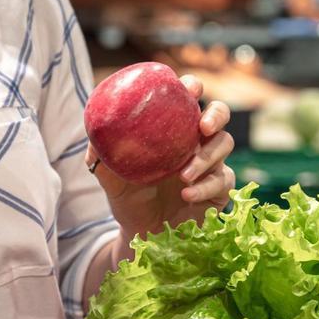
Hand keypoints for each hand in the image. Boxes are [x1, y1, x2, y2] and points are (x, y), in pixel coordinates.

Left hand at [88, 75, 235, 240]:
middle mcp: (195, 140)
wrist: (142, 232)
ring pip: (224, 145)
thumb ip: (100, 154)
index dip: (192, 87)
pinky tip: (187, 195)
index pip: (187, 98)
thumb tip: (94, 131)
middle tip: (204, 126)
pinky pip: (222, 181)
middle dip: (216, 115)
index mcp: (173, 128)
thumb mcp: (110, 177)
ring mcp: (211, 163)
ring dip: (206, 158)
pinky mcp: (219, 188)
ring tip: (183, 175)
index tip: (191, 89)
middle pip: (219, 114)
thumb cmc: (129, 197)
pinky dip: (205, 187)